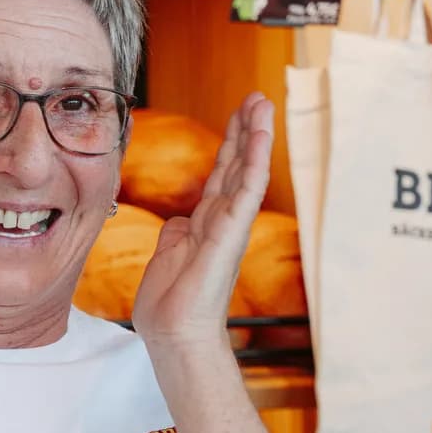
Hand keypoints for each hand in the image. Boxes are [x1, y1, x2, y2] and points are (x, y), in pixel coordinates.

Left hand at [131, 93, 272, 353]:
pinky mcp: (229, 236)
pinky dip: (253, 164)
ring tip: (263, 105)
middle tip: (258, 97)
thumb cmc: (172, 304)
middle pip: (236, 165)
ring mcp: (229, 227)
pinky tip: (259, 138)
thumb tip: (178, 221)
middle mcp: (223, 221)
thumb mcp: (168, 255)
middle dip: (247, 129)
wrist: (175, 336)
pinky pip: (244, 194)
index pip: (222, 173)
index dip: (231, 141)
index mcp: (207, 223)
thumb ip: (176, 233)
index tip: (241, 111)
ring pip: (245, 173)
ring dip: (255, 137)